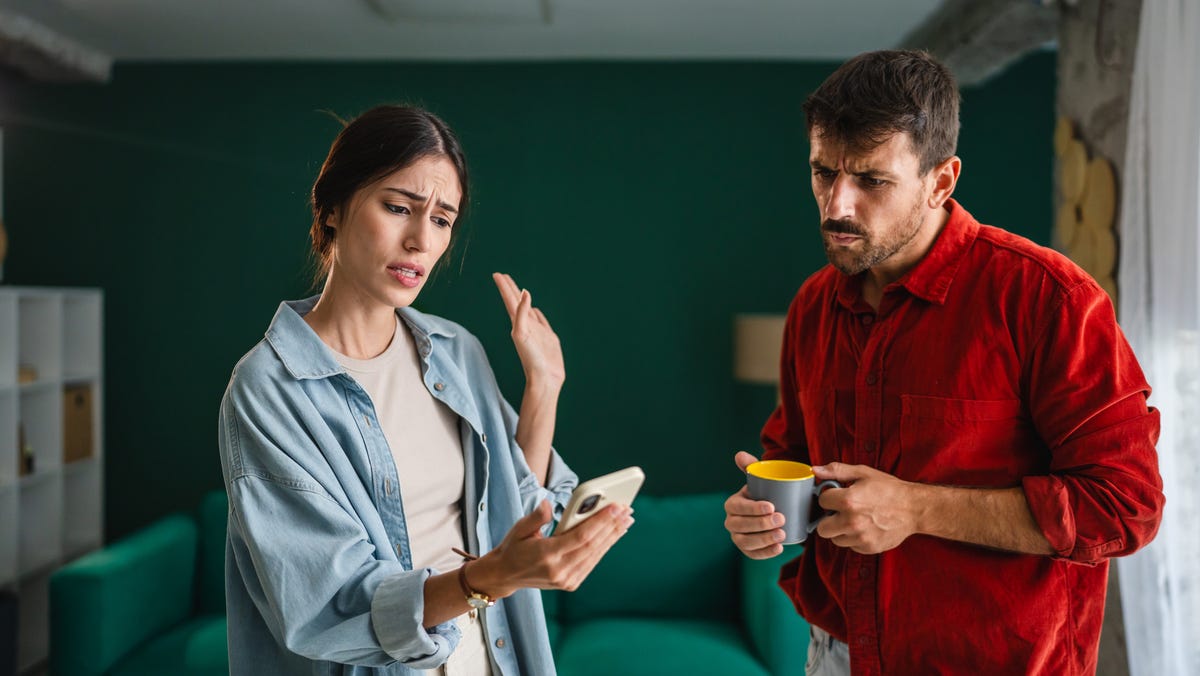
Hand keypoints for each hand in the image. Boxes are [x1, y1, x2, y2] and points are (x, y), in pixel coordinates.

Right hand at [470, 500, 633, 596]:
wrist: (504, 575)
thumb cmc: (513, 548)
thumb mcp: (519, 528)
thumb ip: (537, 516)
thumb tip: (550, 504)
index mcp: (547, 555)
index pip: (581, 537)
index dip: (601, 521)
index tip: (616, 507)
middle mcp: (559, 570)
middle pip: (593, 546)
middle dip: (612, 527)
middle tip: (627, 511)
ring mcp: (566, 580)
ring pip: (596, 555)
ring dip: (613, 537)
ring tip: (626, 521)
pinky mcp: (570, 584)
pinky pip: (591, 563)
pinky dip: (604, 548)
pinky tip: (613, 535)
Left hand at [493, 273, 564, 388]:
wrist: (544, 379)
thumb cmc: (531, 359)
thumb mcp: (523, 334)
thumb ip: (521, 313)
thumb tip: (524, 292)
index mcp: (518, 324)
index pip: (509, 300)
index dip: (504, 287)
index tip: (497, 274)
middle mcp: (526, 326)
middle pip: (516, 303)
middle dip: (510, 289)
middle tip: (504, 276)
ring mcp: (537, 331)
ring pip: (529, 310)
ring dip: (523, 300)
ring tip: (519, 290)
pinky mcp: (548, 337)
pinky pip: (541, 320)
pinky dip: (537, 313)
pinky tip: (535, 309)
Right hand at [724, 451, 786, 558]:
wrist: (775, 511)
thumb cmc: (766, 494)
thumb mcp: (760, 479)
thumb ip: (751, 466)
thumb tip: (739, 455)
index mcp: (733, 504)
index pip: (738, 507)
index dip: (752, 508)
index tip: (771, 506)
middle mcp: (732, 522)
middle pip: (740, 526)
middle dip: (760, 524)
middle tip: (781, 518)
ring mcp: (738, 538)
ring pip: (746, 542)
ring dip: (763, 539)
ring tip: (782, 535)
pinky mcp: (748, 550)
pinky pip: (753, 555)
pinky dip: (766, 553)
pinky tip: (779, 548)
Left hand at [812, 462, 918, 554]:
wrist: (914, 508)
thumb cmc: (889, 489)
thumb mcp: (863, 473)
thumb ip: (837, 470)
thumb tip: (815, 470)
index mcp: (848, 500)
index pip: (822, 501)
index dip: (829, 497)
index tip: (838, 496)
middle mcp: (852, 522)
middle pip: (822, 528)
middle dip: (829, 519)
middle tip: (841, 512)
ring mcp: (860, 537)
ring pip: (835, 539)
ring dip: (841, 530)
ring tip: (855, 519)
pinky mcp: (868, 548)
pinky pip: (851, 546)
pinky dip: (854, 539)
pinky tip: (865, 528)